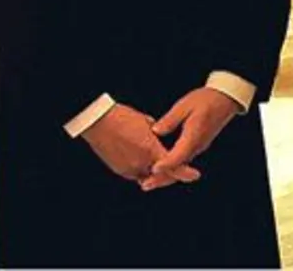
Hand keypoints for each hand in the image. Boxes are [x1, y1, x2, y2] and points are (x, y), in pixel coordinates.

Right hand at [80, 103, 201, 185]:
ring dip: (153, 170)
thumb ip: (156, 132)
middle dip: (168, 171)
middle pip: (161, 174)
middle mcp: (141, 162)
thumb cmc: (120, 116)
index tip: (195, 174)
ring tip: (151, 157)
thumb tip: (159, 134)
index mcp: (150, 148)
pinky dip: (140, 169)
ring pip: (148, 176)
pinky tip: (137, 156)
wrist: (96, 121)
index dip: (185, 172)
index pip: (173, 165)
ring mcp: (129, 169)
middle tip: (174, 167)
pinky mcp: (120, 171)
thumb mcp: (144, 120)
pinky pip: (135, 174)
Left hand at [142, 88, 240, 190]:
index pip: (180, 155)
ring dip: (165, 176)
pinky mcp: (196, 147)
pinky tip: (159, 170)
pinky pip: (182, 162)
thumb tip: (155, 131)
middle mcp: (197, 146)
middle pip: (179, 168)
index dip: (167, 164)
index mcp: (194, 135)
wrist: (224, 101)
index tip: (154, 169)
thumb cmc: (205, 100)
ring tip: (148, 182)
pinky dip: (171, 168)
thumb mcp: (184, 105)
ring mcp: (198, 148)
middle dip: (162, 178)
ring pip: (181, 168)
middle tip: (145, 185)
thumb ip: (170, 119)